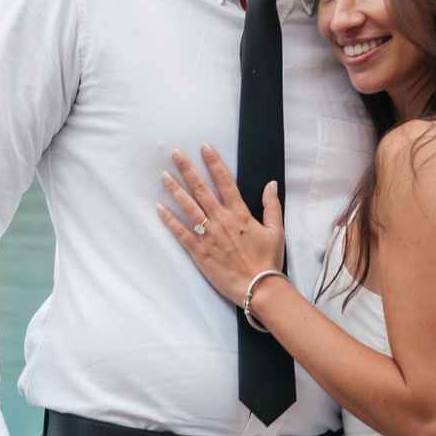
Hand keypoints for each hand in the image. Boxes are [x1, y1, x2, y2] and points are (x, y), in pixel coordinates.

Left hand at [155, 144, 286, 305]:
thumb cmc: (267, 261)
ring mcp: (209, 236)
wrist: (258, 288)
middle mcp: (222, 221)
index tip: (204, 147)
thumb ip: (272, 206)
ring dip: (175, 190)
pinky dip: (170, 220)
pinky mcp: (199, 252)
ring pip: (188, 207)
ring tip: (164, 175)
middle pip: (201, 189)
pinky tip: (160, 208)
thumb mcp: (276, 231)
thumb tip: (271, 184)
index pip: (225, 181)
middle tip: (176, 153)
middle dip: (187, 169)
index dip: (214, 162)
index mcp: (240, 214)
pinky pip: (181, 233)